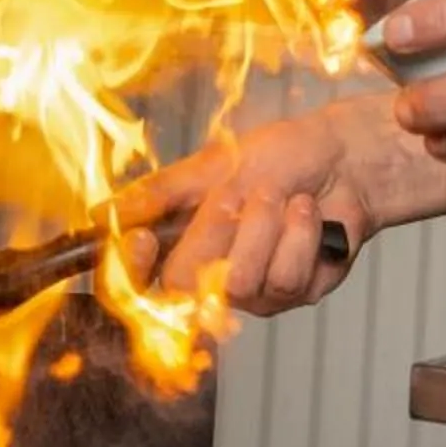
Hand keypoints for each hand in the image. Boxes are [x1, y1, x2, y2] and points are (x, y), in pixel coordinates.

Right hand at [111, 93, 445, 315]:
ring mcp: (257, 291)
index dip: (129, 273)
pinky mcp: (298, 294)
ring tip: (285, 197)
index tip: (140, 239)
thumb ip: (159, 194)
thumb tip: (98, 213)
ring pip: (243, 284)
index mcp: (184, 241)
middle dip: (215, 232)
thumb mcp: (212, 165)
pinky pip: (287, 279)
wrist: (347, 155)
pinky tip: (310, 214)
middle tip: (237, 195)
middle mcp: (214, 275)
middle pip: (184, 289)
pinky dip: (300, 235)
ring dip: (267, 227)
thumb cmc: (281, 153)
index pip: (136, 284)